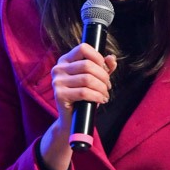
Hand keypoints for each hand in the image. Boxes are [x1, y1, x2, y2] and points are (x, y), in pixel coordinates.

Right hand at [40, 45, 116, 169]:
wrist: (71, 121)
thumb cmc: (83, 98)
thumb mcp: (94, 80)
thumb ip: (103, 67)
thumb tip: (112, 58)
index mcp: (65, 60)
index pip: (83, 48)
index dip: (98, 57)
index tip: (105, 69)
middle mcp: (58, 68)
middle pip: (88, 65)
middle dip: (103, 76)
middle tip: (108, 87)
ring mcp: (57, 82)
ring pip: (87, 79)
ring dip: (102, 88)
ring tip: (105, 95)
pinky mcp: (59, 95)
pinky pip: (84, 92)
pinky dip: (97, 96)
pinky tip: (101, 100)